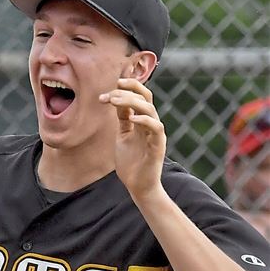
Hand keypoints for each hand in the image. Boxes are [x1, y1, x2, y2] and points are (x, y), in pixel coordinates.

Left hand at [99, 78, 166, 200]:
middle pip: (146, 98)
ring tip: (115, 100)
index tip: (113, 85)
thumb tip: (115, 99)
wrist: (138, 185)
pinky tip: (132, 118)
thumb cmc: (130, 162)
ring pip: (150, 109)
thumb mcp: (122, 136)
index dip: (128, 88)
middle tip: (112, 88)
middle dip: (130, 90)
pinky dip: (144, 120)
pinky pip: (155, 128)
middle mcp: (150, 124)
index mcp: (142, 121)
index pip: (139, 97)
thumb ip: (122, 119)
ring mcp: (155, 134)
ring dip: (132, 102)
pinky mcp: (158, 145)